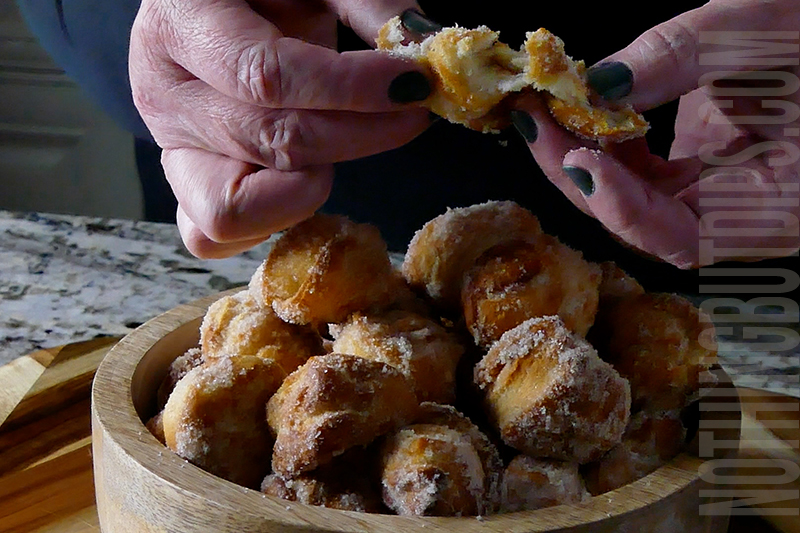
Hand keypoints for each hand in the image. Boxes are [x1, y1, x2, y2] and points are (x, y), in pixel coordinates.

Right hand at [129, 0, 432, 257]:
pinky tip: (309, 180)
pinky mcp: (184, 187)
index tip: (413, 82)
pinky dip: (268, 223)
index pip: (267, 75)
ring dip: (309, 186)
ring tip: (344, 141)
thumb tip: (425, 47)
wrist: (214, 7)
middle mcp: (164, 92)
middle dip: (360, 134)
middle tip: (413, 110)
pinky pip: (212, 237)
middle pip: (270, 142)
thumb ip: (368, 3)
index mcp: (181, 21)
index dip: (349, 88)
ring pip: (234, 208)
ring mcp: (171, 148)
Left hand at [512, 0, 799, 267]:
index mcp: (779, 206)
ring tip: (545, 109)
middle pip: (642, 223)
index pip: (685, 239)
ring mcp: (715, 195)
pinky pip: (641, 175)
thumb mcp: (755, 33)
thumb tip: (595, 88)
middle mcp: (742, 216)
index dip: (626, 209)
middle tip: (536, 121)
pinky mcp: (699, 171)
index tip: (580, 161)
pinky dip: (608, 143)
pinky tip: (583, 108)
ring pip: (632, 200)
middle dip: (581, 174)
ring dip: (583, 156)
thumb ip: (676, 58)